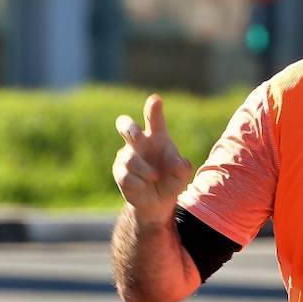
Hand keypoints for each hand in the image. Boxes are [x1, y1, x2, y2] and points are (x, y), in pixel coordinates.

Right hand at [113, 94, 194, 225]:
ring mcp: (127, 156)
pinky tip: (144, 185)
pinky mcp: (119, 171)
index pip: (154, 121)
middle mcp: (140, 143)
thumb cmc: (171, 180)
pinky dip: (139, 183)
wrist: (158, 201)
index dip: (153, 110)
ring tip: (155, 177)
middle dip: (130, 129)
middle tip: (138, 135)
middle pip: (127, 127)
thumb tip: (178, 162)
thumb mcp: (182, 175)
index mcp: (157, 137)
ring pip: (130, 159)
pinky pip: (127, 176)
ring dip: (145, 170)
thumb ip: (183, 167)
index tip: (155, 100)